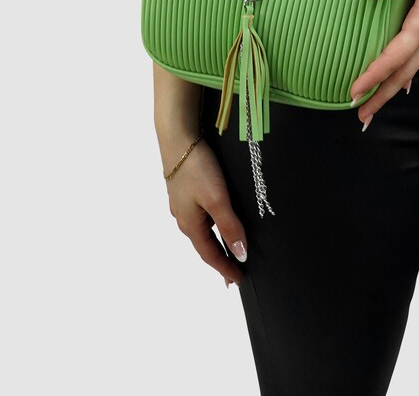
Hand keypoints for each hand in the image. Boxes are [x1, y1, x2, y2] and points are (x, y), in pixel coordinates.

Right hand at [163, 137, 247, 286]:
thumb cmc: (197, 168)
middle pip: (205, 244)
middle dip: (220, 258)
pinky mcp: (185, 188)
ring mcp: (182, 203)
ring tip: (229, 247)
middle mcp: (184, 217)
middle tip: (234, 270)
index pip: (210, 255)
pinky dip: (212, 223)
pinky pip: (201, 214)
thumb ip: (229, 226)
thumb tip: (240, 254)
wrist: (178, 137)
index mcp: (190, 225)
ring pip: (202, 228)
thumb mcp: (217, 199)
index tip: (237, 281)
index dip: (225, 268)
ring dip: (215, 240)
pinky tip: (218, 217)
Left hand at [348, 0, 418, 125]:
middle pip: (404, 73)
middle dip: (382, 95)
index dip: (373, 75)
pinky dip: (406, 72)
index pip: (395, 56)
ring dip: (392, 86)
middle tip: (362, 115)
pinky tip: (402, 79)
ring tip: (374, 101)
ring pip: (413, 67)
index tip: (354, 91)